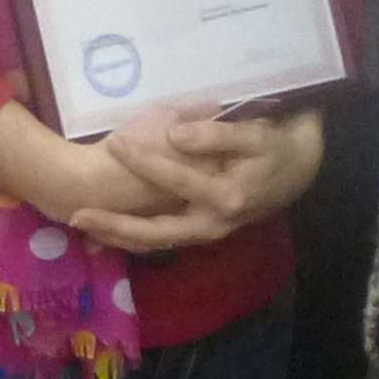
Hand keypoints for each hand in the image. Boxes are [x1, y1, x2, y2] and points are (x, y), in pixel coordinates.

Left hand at [70, 106, 326, 252]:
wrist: (301, 171)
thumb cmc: (276, 148)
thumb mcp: (254, 136)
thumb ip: (213, 137)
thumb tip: (174, 137)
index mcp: (224, 197)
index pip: (174, 178)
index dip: (143, 159)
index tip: (114, 144)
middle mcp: (211, 224)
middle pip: (154, 232)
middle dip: (114, 225)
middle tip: (77, 214)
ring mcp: (206, 233)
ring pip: (155, 243)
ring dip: (119, 237)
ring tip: (83, 228)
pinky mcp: (201, 232)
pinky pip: (162, 240)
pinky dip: (134, 238)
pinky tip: (107, 233)